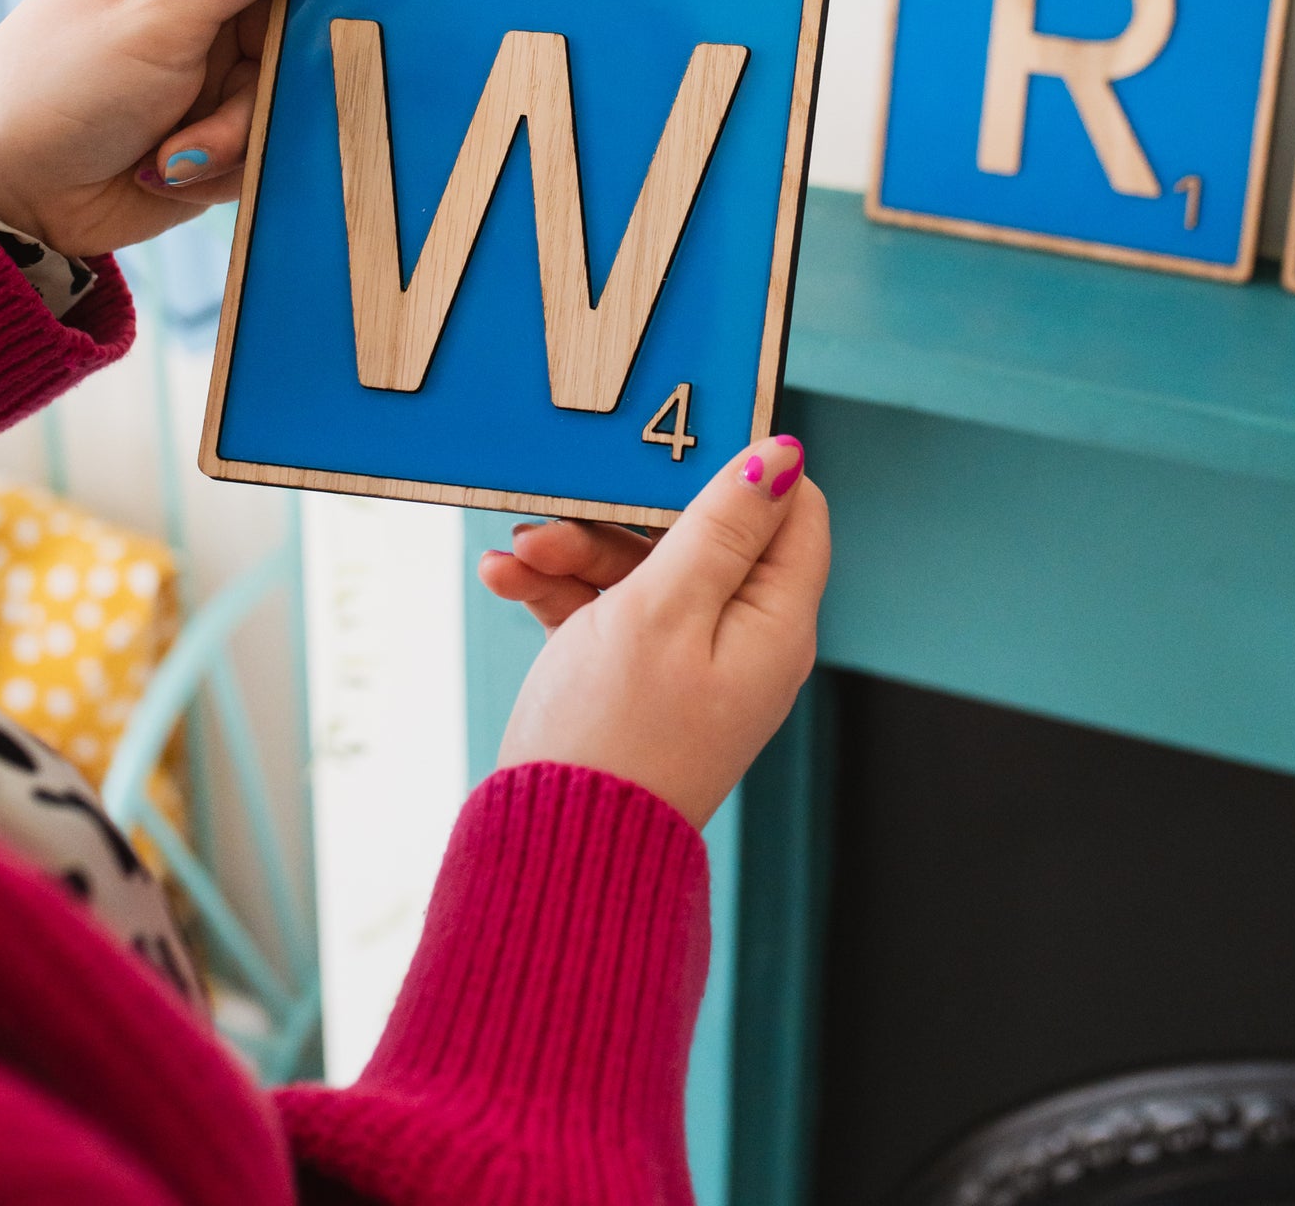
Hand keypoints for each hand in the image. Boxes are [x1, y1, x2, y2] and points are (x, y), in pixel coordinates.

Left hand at [0, 0, 331, 257]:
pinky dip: (221, 171)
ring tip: (169, 153)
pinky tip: (167, 170)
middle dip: (260, 90)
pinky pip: (262, 153)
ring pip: (281, 106)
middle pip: (294, 41)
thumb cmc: (60, 84)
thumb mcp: (160, 13)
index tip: (319, 25)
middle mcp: (204, 15)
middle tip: (211, 112)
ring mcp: (210, 80)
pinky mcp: (216, 140)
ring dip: (230, 140)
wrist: (12, 192)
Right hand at [484, 436, 828, 828]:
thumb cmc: (613, 732)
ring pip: (643, 571)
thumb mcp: (664, 606)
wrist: (553, 849)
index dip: (737, 471)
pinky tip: (504, 581)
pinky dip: (560, 593)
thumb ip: (721, 525)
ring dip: (576, 553)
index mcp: (773, 622)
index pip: (791, 513)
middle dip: (622, 518)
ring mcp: (687, 663)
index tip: (667, 445)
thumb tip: (786, 455)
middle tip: (559, 513)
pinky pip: (607, 613)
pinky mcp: (637, 681)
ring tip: (516, 556)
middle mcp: (742, 640)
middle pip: (701, 536)